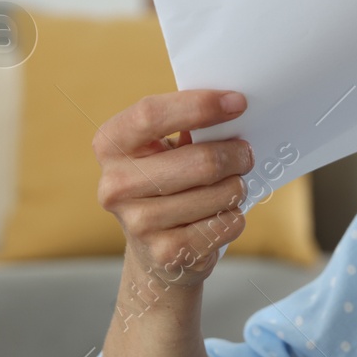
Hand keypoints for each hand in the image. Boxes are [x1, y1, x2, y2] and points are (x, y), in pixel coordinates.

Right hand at [94, 89, 253, 286]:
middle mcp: (115, 185)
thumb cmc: (168, 183)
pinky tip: (220, 216)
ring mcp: (138, 223)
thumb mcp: (165, 149)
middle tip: (246, 154)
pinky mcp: (166, 252)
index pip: (151, 114)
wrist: (155, 251)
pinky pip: (226, 224)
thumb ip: (189, 126)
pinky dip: (235, 217)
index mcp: (111, 145)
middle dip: (236, 155)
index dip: (200, 106)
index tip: (238, 103)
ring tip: (229, 188)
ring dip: (237, 188)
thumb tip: (233, 108)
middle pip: (200, 160)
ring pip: (221, 193)